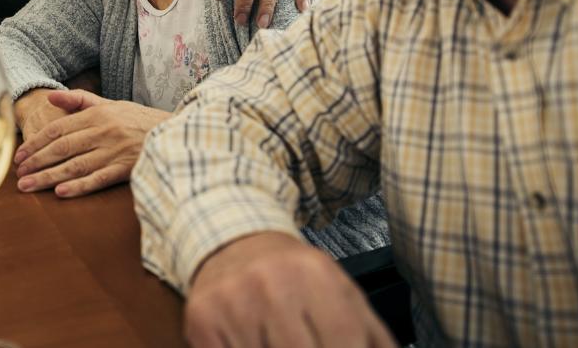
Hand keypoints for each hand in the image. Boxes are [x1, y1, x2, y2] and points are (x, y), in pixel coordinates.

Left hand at [13, 90, 166, 197]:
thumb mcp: (110, 103)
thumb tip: (51, 98)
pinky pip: (98, 179)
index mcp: (97, 115)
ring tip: (29, 186)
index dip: (36, 143)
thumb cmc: (138, 119)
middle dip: (36, 161)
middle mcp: (103, 132)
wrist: (175, 131)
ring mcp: (114, 152)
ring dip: (49, 177)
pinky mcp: (126, 169)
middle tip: (17, 174)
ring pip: (75, 166)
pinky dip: (79, 187)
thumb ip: (79, 100)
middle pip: (62, 149)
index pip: (58, 129)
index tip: (20, 155)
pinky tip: (61, 193)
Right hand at [185, 232, 396, 347]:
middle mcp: (273, 286)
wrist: (233, 240)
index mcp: (317, 277)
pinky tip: (254, 343)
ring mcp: (233, 304)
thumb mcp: (343, 293)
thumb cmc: (294, 276)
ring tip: (280, 340)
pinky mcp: (202, 321)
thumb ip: (374, 338)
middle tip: (308, 344)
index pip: (344, 346)